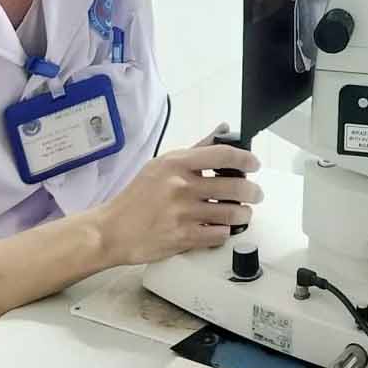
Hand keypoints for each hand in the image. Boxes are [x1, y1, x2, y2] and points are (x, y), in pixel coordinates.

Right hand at [92, 127, 260, 266]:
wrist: (112, 230)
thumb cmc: (137, 197)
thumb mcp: (162, 165)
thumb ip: (196, 150)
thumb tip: (224, 130)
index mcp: (176, 164)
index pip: (222, 155)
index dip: (246, 159)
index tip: (254, 164)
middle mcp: (180, 187)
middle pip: (234, 187)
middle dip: (253, 192)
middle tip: (255, 194)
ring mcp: (182, 213)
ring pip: (232, 213)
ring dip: (244, 214)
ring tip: (242, 212)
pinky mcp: (183, 237)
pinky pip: (219, 234)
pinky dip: (225, 232)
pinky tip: (220, 227)